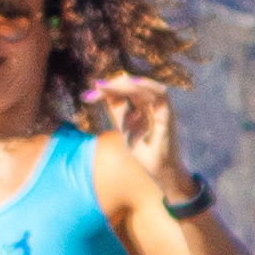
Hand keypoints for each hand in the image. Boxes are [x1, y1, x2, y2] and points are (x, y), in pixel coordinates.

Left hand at [84, 73, 187, 191]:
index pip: (121, 91)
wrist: (158, 171)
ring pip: (143, 86)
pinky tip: (131, 83)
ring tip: (105, 86)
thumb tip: (101, 90)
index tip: (86, 97)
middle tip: (95, 88)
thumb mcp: (123, 128)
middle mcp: (149, 105)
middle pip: (130, 85)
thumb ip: (116, 111)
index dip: (105, 91)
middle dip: (111, 86)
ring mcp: (159, 108)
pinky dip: (147, 85)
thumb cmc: (143, 152)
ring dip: (124, 84)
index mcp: (139, 108)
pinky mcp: (167, 114)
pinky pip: (161, 94)